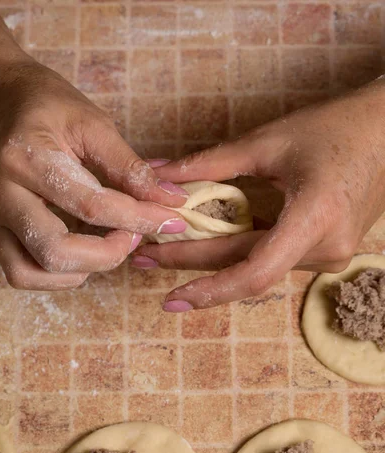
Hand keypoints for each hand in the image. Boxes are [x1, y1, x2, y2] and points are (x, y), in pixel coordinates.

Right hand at [0, 57, 187, 289]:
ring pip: (29, 272)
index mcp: (26, 159)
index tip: (170, 220)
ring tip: (106, 248)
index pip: (92, 206)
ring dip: (78, 271)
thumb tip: (170, 200)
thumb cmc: (46, 103)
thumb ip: (129, 167)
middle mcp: (3, 194)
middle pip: (56, 251)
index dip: (139, 218)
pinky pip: (20, 272)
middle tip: (133, 237)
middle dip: (107, 255)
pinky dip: (56, 275)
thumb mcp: (92, 124)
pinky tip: (82, 255)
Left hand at [134, 79, 384, 310]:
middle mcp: (325, 248)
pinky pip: (275, 259)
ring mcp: (329, 255)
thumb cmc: (335, 128)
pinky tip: (208, 247)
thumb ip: (210, 163)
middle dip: (195, 270)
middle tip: (147, 262)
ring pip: (259, 267)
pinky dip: (240, 254)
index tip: (170, 297)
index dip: (209, 289)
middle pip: (248, 269)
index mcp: (314, 218)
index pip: (255, 271)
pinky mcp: (326, 252)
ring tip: (168, 252)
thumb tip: (159, 174)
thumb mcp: (268, 142)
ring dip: (215, 261)